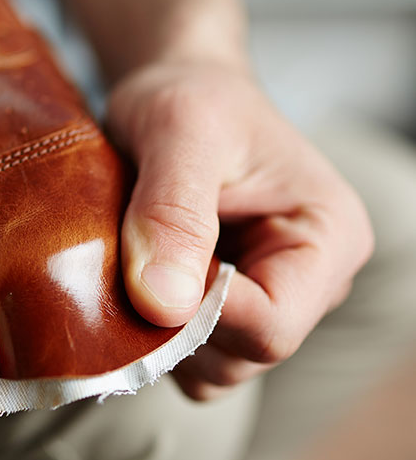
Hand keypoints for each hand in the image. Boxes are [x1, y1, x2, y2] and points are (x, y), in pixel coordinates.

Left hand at [109, 60, 372, 399]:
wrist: (180, 92)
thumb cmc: (191, 97)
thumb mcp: (180, 130)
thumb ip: (173, 212)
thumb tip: (164, 306)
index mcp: (328, 239)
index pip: (271, 326)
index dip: (198, 315)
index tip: (143, 269)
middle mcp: (311, 282)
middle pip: (241, 357)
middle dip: (175, 326)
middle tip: (132, 258)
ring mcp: (269, 299)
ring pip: (210, 367)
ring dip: (159, 331)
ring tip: (137, 259)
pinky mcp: (231, 309)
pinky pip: (187, 357)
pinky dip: (153, 334)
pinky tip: (137, 277)